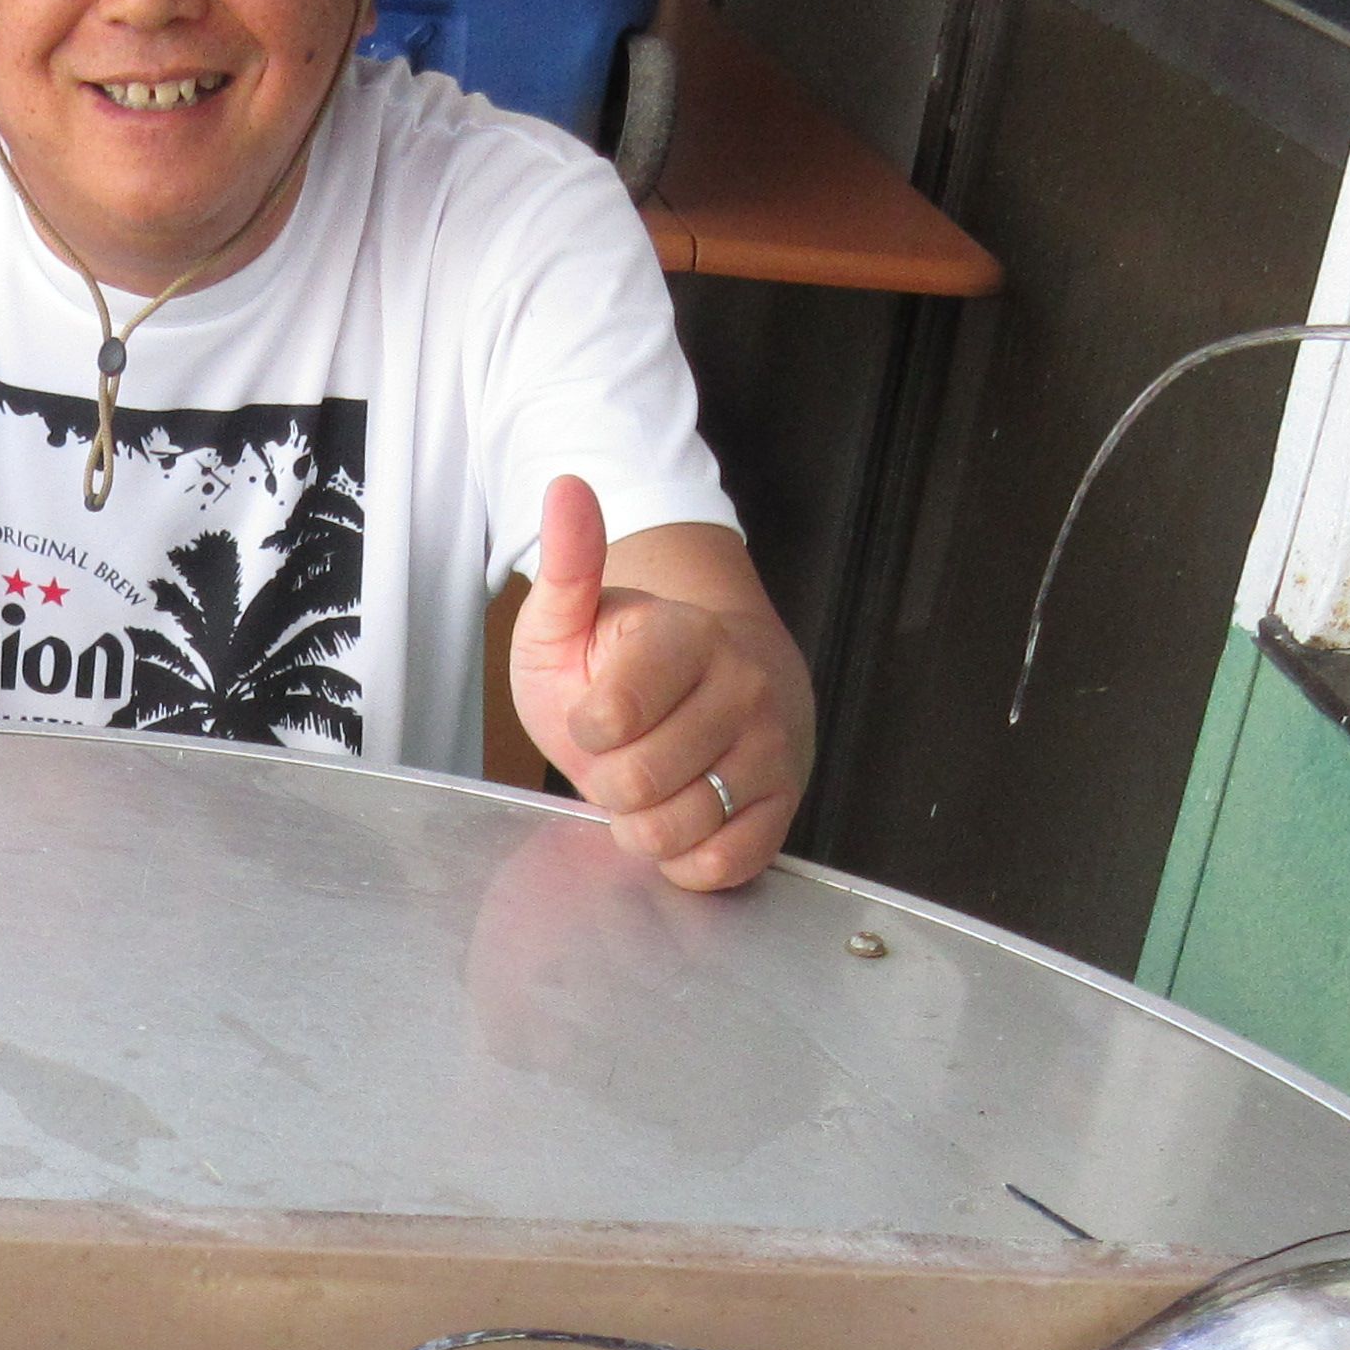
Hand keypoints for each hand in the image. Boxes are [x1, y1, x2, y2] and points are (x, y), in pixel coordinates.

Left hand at [505, 478, 805, 893]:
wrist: (707, 694)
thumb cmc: (620, 665)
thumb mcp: (570, 620)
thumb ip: (566, 565)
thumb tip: (565, 486)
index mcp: (688, 636)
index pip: (611, 716)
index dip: (586, 729)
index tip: (596, 712)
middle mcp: (743, 689)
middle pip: (637, 781)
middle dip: (609, 781)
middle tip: (624, 754)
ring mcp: (772, 751)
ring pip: (678, 828)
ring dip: (642, 824)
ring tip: (652, 786)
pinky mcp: (784, 809)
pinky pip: (721, 864)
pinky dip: (685, 858)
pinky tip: (683, 817)